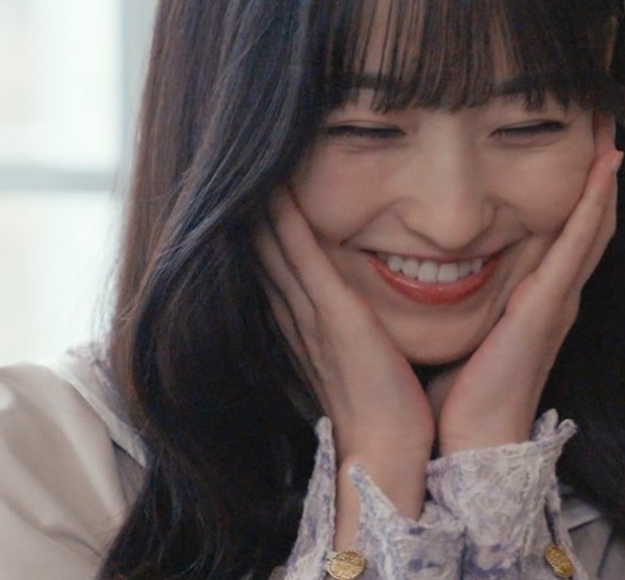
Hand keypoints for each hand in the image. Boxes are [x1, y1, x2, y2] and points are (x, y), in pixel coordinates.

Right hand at [252, 192, 433, 537]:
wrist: (389, 452)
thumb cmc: (391, 414)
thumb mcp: (369, 366)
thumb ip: (364, 340)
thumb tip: (369, 322)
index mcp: (311, 332)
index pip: (281, 275)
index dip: (264, 240)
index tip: (252, 203)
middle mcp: (302, 321)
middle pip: (267, 258)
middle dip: (251, 218)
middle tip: (233, 176)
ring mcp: (314, 317)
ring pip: (278, 251)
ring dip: (261, 211)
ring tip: (245, 171)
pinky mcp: (336, 316)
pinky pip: (304, 257)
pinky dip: (287, 224)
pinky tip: (274, 192)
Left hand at [433, 112, 621, 453]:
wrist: (470, 438)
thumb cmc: (460, 391)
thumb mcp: (466, 326)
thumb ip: (460, 294)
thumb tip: (431, 260)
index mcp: (536, 297)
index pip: (563, 229)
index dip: (575, 185)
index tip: (572, 136)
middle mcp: (556, 293)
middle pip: (587, 218)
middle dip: (595, 168)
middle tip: (600, 116)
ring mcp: (558, 299)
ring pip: (591, 223)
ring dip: (602, 174)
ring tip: (606, 125)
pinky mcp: (549, 307)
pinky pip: (577, 244)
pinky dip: (593, 204)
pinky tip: (602, 168)